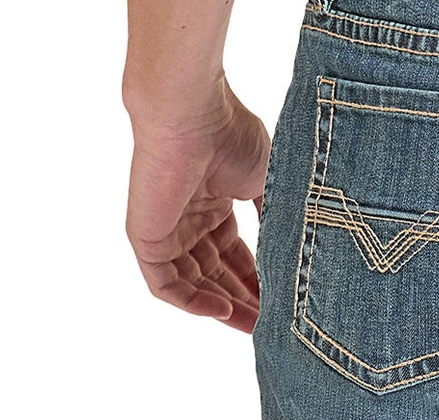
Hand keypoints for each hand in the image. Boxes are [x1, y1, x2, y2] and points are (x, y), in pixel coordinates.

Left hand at [124, 78, 270, 333]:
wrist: (192, 114)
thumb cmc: (230, 134)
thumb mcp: (265, 177)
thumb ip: (274, 212)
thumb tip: (291, 246)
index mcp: (215, 201)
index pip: (235, 252)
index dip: (257, 277)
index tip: (281, 299)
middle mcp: (190, 219)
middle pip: (215, 273)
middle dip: (243, 298)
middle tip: (270, 323)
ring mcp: (167, 230)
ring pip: (194, 283)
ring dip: (222, 305)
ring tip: (253, 324)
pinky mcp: (147, 239)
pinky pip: (166, 285)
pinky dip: (193, 302)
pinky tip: (222, 311)